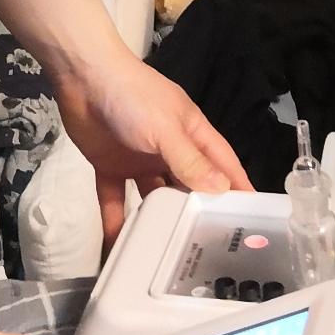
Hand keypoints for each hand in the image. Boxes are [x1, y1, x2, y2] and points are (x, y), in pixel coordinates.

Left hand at [50, 45, 248, 243]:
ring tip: (167, 256)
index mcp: (191, 135)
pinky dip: (116, 221)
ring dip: (158, 222)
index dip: (237, 188)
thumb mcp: (166, 129)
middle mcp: (169, 150)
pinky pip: (115, 199)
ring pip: (155, 197)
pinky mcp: (111, 167)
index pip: (223, 165)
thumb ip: (190, 160)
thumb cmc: (133, 97)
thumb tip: (222, 190)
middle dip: (198, 213)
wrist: (83, 78)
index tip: (252, 218)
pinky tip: (118, 247)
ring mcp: (140, 161)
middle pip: (190, 186)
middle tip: (210, 249)